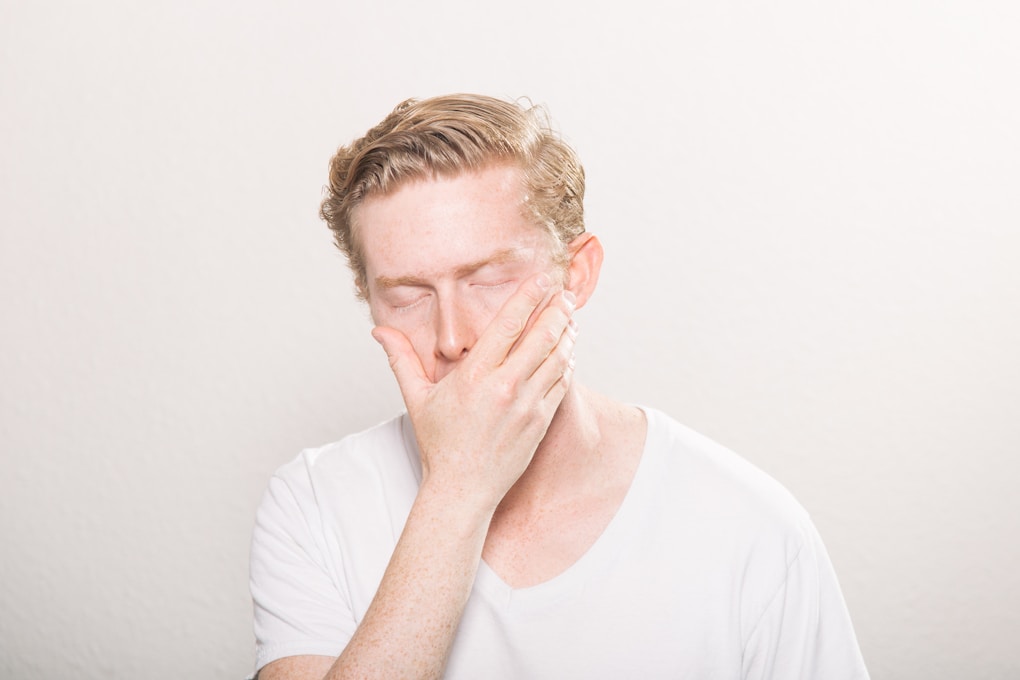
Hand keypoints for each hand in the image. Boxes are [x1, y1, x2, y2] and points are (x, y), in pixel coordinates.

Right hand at [371, 272, 577, 510]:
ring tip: (569, 318)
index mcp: (475, 376)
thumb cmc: (439, 444)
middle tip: (563, 294)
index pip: (508, 325)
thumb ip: (401, 359)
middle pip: (542, 336)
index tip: (542, 280)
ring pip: (558, 358)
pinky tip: (567, 351)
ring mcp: (526, 405)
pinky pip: (561, 383)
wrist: (463, 490)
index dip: (529, 297)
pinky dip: (567, 363)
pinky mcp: (540, 421)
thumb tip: (379, 332)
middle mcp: (504, 387)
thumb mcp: (416, 399)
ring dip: (566, 334)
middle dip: (557, 310)